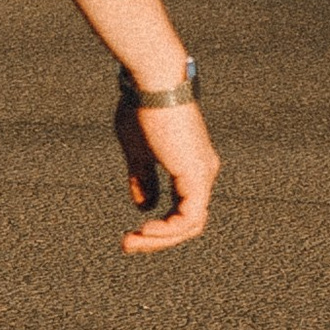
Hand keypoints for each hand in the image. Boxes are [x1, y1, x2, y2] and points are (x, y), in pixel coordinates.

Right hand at [115, 93, 218, 251]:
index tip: (130, 234)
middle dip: (158, 239)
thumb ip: (142, 179)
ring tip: (131, 241)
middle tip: (126, 245)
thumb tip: (145, 208)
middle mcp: (202, 172)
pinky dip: (168, 229)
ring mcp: (202, 174)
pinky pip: (189, 217)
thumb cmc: (142, 109)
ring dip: (159, 238)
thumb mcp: (137, 150)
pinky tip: (144, 229)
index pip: (182, 210)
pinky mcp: (197, 175)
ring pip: (190, 224)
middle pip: (188, 222)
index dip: (158, 228)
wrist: (152, 85)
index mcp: (191, 166)